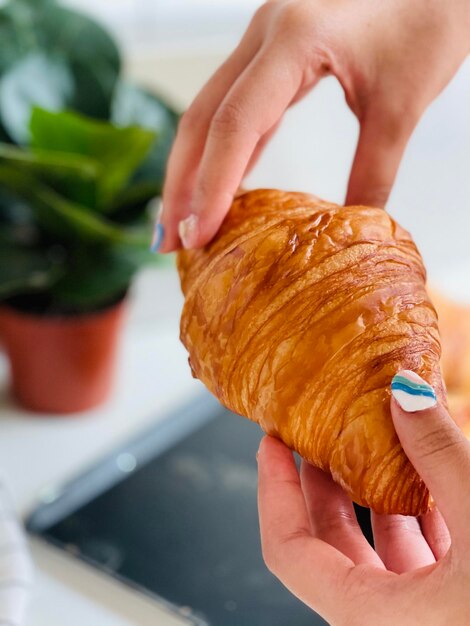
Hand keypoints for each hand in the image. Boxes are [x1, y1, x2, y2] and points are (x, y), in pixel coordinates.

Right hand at [158, 0, 469, 250]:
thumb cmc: (429, 15)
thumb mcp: (403, 102)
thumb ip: (374, 169)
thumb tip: (351, 227)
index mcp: (294, 39)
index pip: (235, 125)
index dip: (212, 186)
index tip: (199, 237)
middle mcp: (265, 34)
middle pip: (202, 119)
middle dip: (180, 184)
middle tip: (168, 241)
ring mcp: (265, 41)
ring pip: (211, 112)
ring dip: (192, 170)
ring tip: (183, 223)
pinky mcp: (276, 52)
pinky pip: (237, 108)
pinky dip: (224, 152)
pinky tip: (219, 186)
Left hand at [257, 374, 469, 624]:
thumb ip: (440, 457)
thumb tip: (404, 391)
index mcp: (370, 617)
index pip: (287, 549)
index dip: (272, 490)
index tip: (272, 441)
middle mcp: (386, 622)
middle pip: (328, 543)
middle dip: (322, 482)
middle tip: (320, 430)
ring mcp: (421, 615)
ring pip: (377, 548)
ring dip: (374, 492)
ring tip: (375, 441)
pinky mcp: (453, 605)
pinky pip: (419, 556)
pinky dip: (418, 514)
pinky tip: (429, 479)